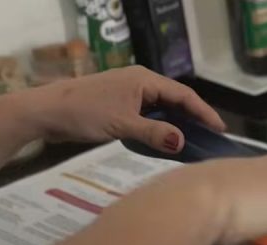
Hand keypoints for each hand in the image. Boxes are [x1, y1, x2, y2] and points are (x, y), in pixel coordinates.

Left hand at [29, 65, 224, 152]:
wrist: (46, 113)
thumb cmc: (84, 113)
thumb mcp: (123, 125)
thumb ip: (155, 134)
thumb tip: (183, 142)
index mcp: (145, 80)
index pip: (184, 95)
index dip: (204, 112)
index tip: (220, 129)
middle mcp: (141, 83)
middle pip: (176, 101)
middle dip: (194, 119)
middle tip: (212, 139)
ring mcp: (130, 95)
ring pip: (163, 110)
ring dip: (177, 125)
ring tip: (195, 143)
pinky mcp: (120, 106)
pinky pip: (150, 116)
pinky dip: (161, 128)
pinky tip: (167, 143)